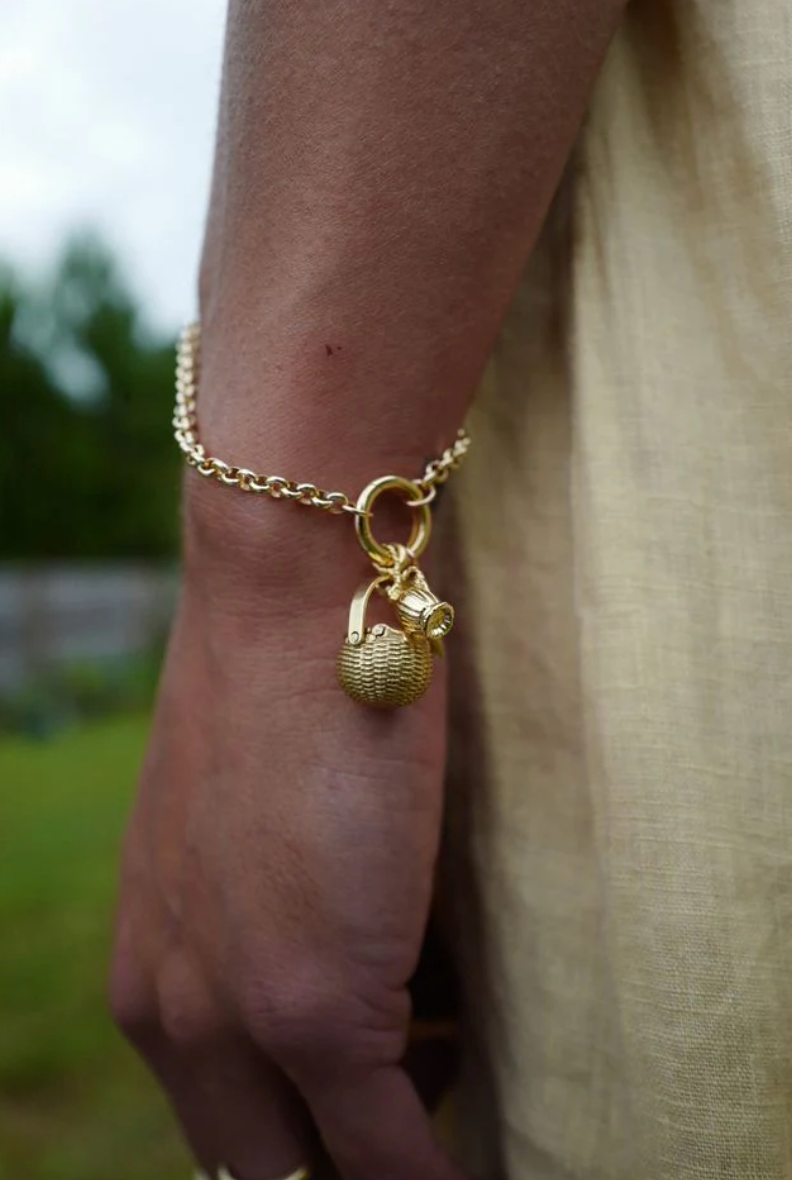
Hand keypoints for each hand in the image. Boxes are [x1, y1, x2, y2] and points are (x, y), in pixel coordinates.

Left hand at [110, 488, 465, 1179]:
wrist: (294, 602)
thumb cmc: (297, 699)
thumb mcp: (261, 849)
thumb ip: (293, 944)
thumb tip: (391, 1009)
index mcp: (151, 978)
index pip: (228, 1127)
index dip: (308, 1142)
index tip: (376, 1121)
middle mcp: (170, 1014)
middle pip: (260, 1166)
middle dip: (347, 1159)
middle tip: (427, 1098)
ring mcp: (233, 1017)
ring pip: (318, 1167)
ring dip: (400, 1138)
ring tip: (456, 1051)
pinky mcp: (314, 1010)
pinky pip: (393, 1160)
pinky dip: (440, 1179)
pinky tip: (487, 1161)